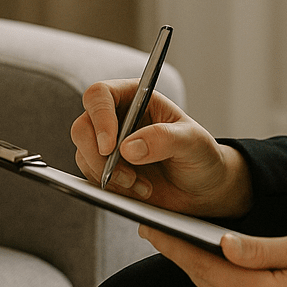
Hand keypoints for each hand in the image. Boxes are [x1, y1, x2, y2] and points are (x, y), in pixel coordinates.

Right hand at [70, 78, 252, 217]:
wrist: (203, 190)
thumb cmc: (200, 155)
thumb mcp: (193, 142)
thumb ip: (164, 139)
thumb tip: (128, 149)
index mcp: (136, 98)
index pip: (100, 95)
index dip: (99, 118)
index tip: (110, 147)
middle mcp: (116, 118)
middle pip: (82, 127)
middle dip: (99, 156)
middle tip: (125, 175)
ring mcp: (109, 145)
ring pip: (84, 155)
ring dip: (109, 176)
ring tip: (142, 186)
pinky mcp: (106, 170)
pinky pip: (91, 177)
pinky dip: (111, 188)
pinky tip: (138, 190)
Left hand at [142, 226, 286, 286]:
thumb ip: (261, 248)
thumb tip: (222, 242)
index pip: (207, 268)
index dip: (175, 247)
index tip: (150, 227)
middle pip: (205, 282)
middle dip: (178, 254)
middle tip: (154, 227)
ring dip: (196, 268)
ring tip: (175, 240)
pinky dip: (217, 282)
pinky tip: (210, 262)